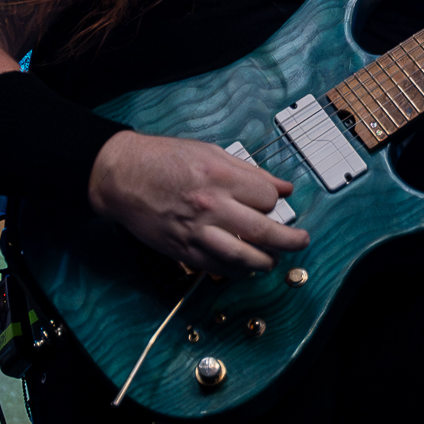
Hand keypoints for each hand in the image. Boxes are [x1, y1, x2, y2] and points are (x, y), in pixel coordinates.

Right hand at [87, 132, 309, 274]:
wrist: (121, 176)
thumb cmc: (163, 159)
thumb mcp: (210, 152)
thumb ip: (250, 171)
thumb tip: (284, 186)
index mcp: (219, 176)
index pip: (266, 197)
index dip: (274, 200)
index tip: (272, 201)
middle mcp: (210, 206)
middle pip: (264, 231)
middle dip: (290, 240)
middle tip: (301, 241)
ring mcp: (196, 231)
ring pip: (244, 258)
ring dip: (266, 262)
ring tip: (274, 260)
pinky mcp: (183, 250)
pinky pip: (218, 268)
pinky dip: (237, 271)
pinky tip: (246, 267)